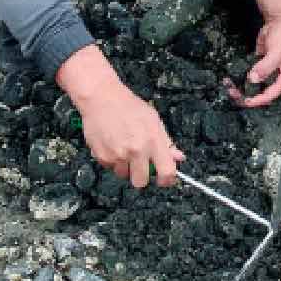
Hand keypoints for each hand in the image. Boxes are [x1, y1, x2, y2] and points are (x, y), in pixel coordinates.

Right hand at [56, 45, 182, 187]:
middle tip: (140, 164)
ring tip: (124, 148)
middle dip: (142, 176)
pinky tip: (113, 144)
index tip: (165, 179)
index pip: (166, 171)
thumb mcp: (154, 120)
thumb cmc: (129, 107)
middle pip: (141, 182)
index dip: (167, 180)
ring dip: (125, 167)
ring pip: (124, 175)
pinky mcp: (102, 157)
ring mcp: (118, 155)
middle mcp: (136, 150)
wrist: (102, 99)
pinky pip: (110, 168)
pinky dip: (112, 160)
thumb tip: (178, 157)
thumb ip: (166, 142)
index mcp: (153, 140)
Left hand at [226, 0, 280, 108]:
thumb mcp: (277, 54)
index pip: (271, 94)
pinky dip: (242, 73)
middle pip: (261, 90)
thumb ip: (265, 68)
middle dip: (247, 93)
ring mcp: (267, 68)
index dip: (258, 100)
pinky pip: (250, 70)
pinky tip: (233, 76)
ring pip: (254, 81)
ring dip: (243, 84)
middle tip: (233, 93)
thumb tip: (253, 78)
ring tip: (230, 86)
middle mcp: (276, 74)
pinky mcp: (259, 60)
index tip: (245, 101)